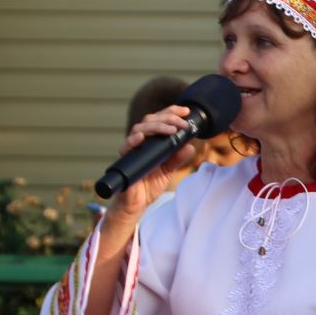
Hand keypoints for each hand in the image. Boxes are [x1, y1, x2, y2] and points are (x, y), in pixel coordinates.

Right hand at [106, 106, 199, 223]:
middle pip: (150, 120)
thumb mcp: (168, 171)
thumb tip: (190, 146)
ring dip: (157, 126)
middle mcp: (140, 142)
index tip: (186, 111)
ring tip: (171, 130)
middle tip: (182, 123)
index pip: (159, 120)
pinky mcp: (125, 160)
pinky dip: (133, 140)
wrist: (137, 203)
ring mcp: (132, 150)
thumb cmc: (149, 185)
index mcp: (151, 141)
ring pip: (139, 129)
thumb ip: (177, 158)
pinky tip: (141, 137)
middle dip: (167, 118)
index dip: (171, 112)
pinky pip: (126, 147)